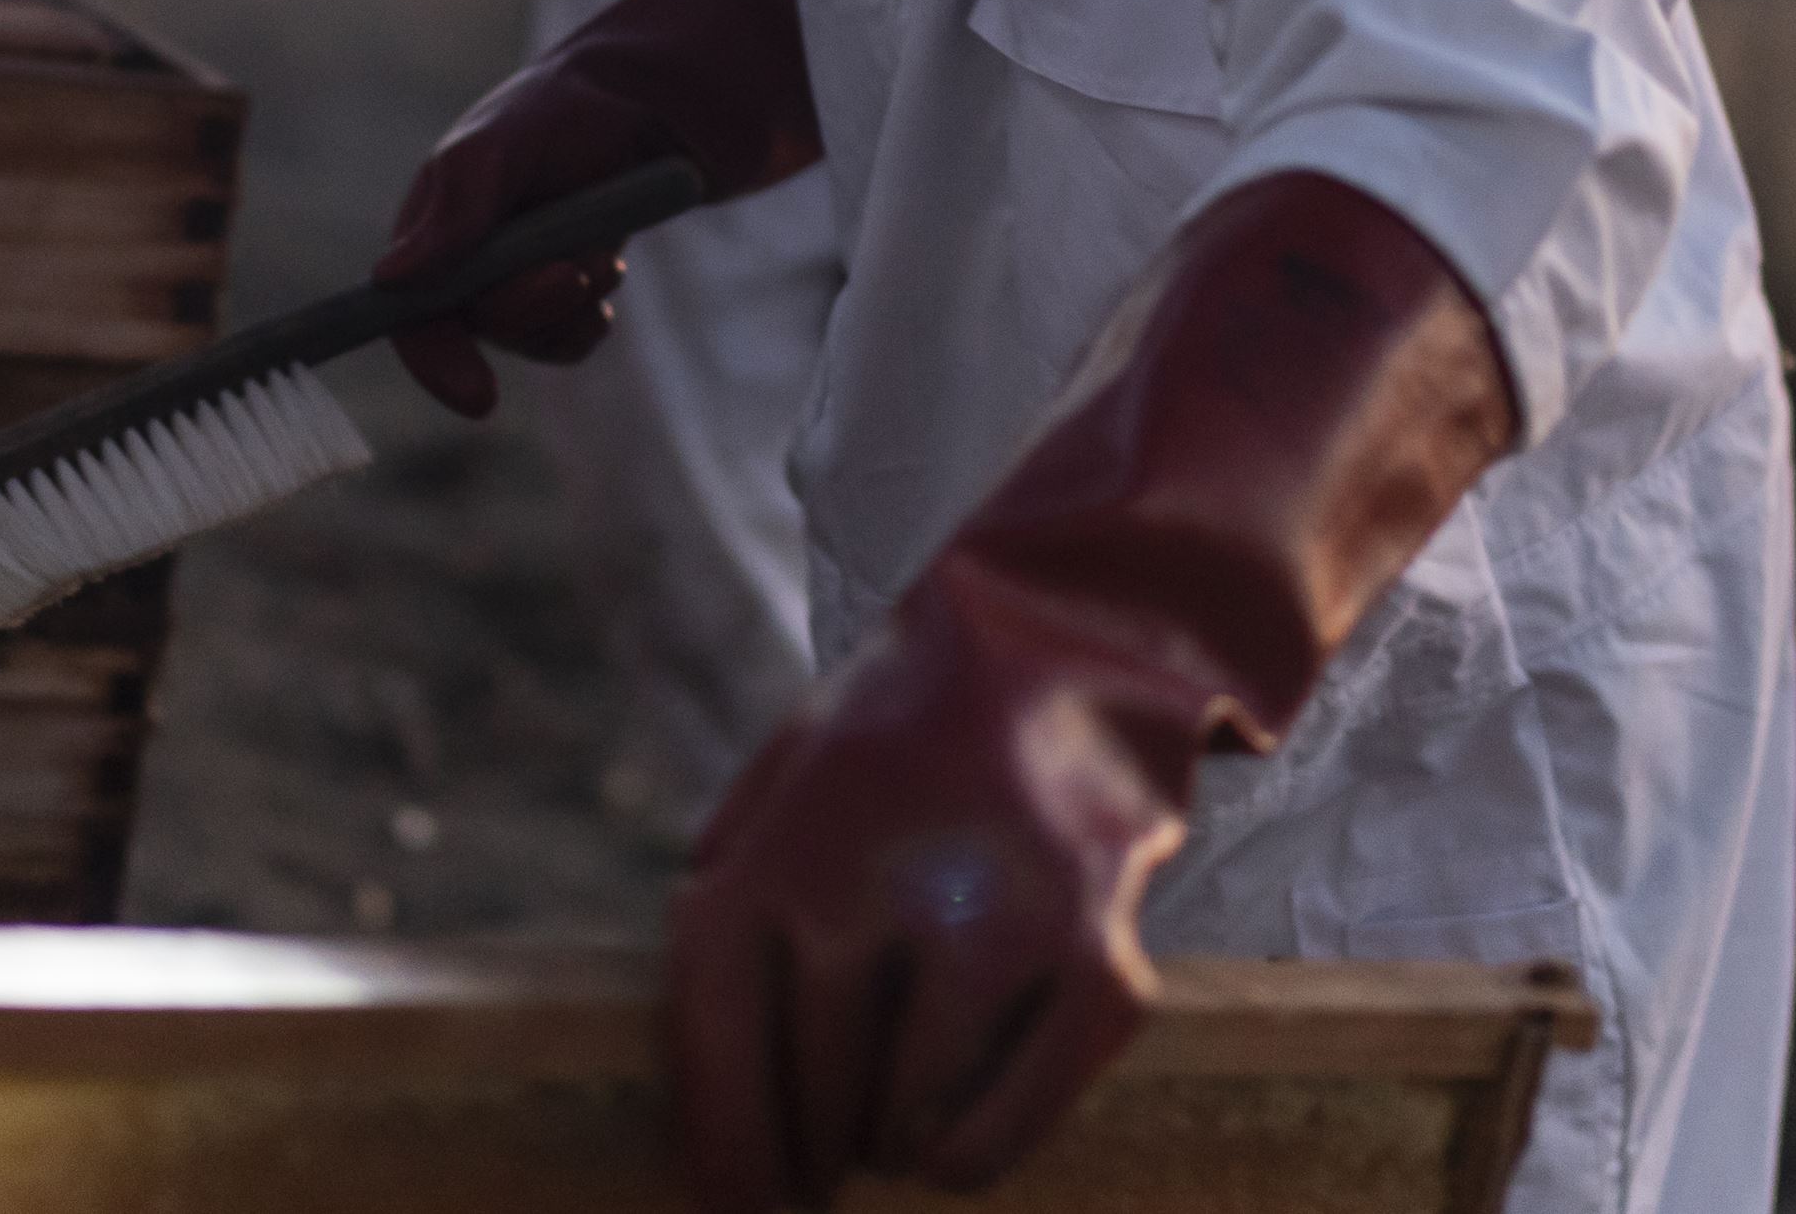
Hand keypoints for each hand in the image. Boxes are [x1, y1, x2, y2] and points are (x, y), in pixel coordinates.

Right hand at [374, 0, 820, 416]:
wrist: (648, 108)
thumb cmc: (563, 112)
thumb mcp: (500, 146)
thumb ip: (454, 208)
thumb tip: (390, 279)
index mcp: (427, 227)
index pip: (405, 315)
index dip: (432, 360)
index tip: (478, 395)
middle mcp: (460, 263)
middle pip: (476, 332)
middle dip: (530, 308)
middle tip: (577, 269)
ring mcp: (510, 282)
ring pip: (528, 339)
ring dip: (568, 304)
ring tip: (599, 252)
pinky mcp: (559, 293)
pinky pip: (567, 341)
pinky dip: (590, 317)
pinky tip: (606, 269)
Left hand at [663, 173, 1516, 1206]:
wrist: (1073, 639)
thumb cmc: (905, 730)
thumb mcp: (783, 775)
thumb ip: (730, 892)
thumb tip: (699, 1062)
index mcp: (786, 838)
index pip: (718, 1032)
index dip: (722, 1137)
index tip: (737, 1199)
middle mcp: (878, 886)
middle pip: (813, 1092)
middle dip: (807, 1154)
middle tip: (813, 1171)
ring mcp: (994, 927)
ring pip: (908, 1122)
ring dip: (888, 1145)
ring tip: (884, 1128)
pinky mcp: (1096, 962)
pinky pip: (1010, 1124)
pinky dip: (977, 1152)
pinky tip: (955, 1140)